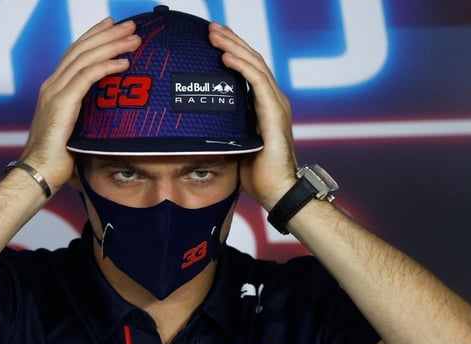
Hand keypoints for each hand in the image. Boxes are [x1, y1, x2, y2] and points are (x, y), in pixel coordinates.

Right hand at [20, 18, 141, 190]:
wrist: (38, 173)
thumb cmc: (57, 161)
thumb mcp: (76, 133)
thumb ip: (89, 121)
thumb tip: (112, 124)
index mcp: (54, 90)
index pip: (75, 54)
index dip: (93, 37)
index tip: (112, 26)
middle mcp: (52, 85)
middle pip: (81, 49)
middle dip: (107, 34)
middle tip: (130, 24)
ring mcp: (55, 92)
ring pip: (85, 57)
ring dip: (112, 45)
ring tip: (134, 38)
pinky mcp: (62, 102)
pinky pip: (87, 76)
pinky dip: (107, 66)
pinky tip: (124, 63)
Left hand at [208, 22, 297, 209]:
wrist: (276, 190)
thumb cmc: (255, 172)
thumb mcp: (232, 142)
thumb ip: (222, 126)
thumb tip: (194, 121)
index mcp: (263, 105)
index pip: (249, 68)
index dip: (233, 50)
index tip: (214, 38)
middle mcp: (272, 100)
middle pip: (252, 60)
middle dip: (231, 40)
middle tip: (210, 27)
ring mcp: (275, 104)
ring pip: (255, 64)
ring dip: (233, 46)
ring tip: (214, 33)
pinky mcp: (274, 113)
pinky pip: (257, 82)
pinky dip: (241, 66)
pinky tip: (226, 55)